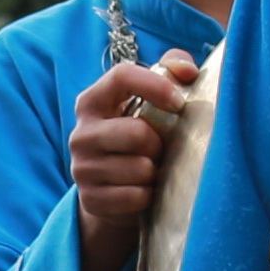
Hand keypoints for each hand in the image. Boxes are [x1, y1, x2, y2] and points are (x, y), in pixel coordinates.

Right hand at [65, 60, 196, 270]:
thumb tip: (188, 71)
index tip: (178, 103)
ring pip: (140, 169)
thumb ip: (171, 71)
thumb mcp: (150, 100)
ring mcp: (82, 168)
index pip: (122, 76)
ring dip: (153, 172)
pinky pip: (135, 197)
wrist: (111, 191)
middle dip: (158, 144)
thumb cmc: (138, 136)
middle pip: (137, 133)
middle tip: (158, 149)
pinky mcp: (90, 199)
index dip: (155, 86)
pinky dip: (146, 196)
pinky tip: (141, 190)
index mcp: (93, 101)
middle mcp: (81, 133)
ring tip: (149, 170)